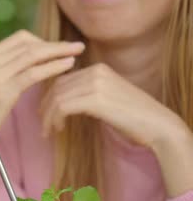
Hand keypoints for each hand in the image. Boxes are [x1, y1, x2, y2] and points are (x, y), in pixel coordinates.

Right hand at [0, 30, 84, 152]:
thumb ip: (6, 71)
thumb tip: (29, 65)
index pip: (20, 38)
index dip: (43, 41)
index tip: (58, 49)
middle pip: (29, 43)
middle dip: (55, 43)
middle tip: (77, 45)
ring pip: (34, 55)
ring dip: (59, 52)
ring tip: (78, 53)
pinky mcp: (5, 90)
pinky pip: (34, 73)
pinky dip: (54, 67)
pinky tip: (68, 66)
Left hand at [40, 63, 183, 147]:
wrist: (156, 124)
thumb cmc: (132, 116)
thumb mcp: (106, 98)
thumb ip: (86, 94)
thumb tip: (61, 102)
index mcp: (98, 69)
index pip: (63, 80)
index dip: (50, 97)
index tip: (46, 114)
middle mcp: (95, 72)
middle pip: (57, 87)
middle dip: (46, 107)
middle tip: (43, 125)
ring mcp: (96, 84)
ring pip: (57, 97)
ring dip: (49, 116)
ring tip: (49, 131)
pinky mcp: (95, 99)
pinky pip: (63, 106)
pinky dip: (56, 119)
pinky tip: (59, 129)